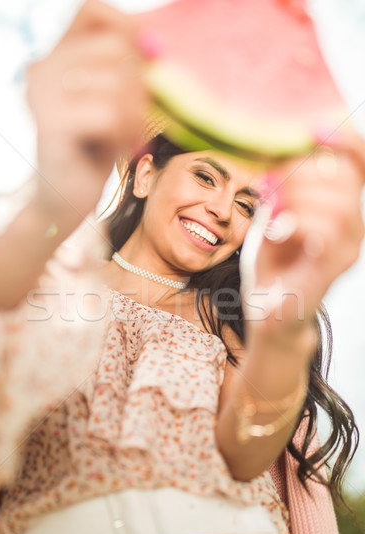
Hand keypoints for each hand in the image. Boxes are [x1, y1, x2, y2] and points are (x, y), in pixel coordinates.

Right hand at [27, 0, 146, 219]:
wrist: (66, 201)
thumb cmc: (95, 151)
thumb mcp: (116, 102)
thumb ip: (128, 69)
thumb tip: (157, 44)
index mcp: (55, 57)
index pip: (91, 10)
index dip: (127, 26)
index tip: (150, 59)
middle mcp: (42, 69)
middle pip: (115, 48)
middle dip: (141, 86)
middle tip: (139, 120)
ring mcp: (41, 96)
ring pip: (117, 83)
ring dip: (135, 117)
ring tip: (127, 139)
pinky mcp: (50, 126)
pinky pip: (109, 114)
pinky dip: (124, 135)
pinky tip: (118, 151)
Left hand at [241, 133, 364, 340]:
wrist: (272, 313)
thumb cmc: (276, 265)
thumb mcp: (276, 218)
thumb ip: (281, 189)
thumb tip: (274, 154)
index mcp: (343, 209)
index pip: (360, 167)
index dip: (347, 142)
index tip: (317, 127)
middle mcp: (353, 227)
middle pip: (345, 180)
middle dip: (303, 173)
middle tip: (271, 186)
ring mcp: (345, 250)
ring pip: (339, 206)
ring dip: (299, 199)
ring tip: (273, 212)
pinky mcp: (330, 271)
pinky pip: (326, 236)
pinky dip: (299, 225)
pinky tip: (279, 228)